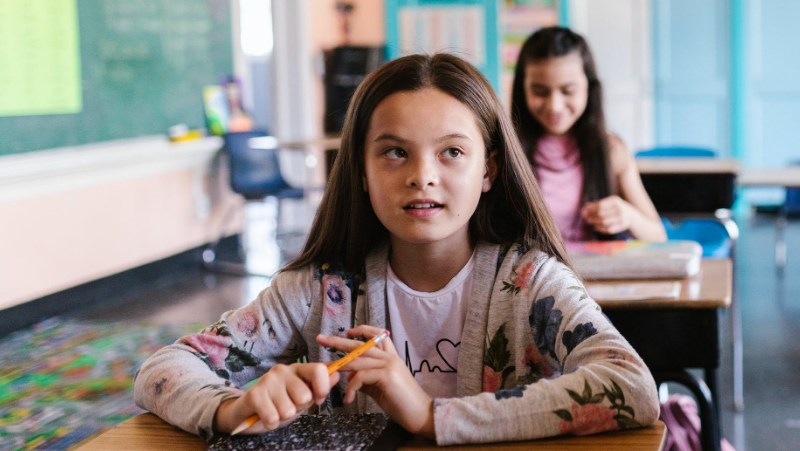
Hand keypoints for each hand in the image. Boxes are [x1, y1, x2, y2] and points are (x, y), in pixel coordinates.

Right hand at [213, 363, 340, 433]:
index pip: (319, 370)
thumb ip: (320, 386)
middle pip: (305, 396)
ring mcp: (268, 380)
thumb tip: (337, 374)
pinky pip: (273, 418)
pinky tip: (265, 416)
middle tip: (287, 406)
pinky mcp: (254, 394)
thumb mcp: (303, 396)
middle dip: (298, 408)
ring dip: (283, 417)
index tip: (318, 399)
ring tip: (275, 410)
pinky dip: (271, 423)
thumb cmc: (279, 403)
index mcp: (298, 368)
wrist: (247, 412)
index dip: (323, 388)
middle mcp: (283, 370)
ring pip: (289, 410)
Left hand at [316, 325, 434, 438]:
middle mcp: (390, 357)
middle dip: (338, 341)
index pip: (377, 335)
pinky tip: (348, 399)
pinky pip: (361, 377)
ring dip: (339, 367)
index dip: (362, 330)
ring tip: (326, 375)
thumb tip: (349, 376)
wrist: (420, 414)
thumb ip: (366, 379)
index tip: (347, 331)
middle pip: (361, 344)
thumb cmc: (401, 402)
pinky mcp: (386, 375)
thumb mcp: (380, 387)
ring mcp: (389, 365)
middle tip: (321, 339)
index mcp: (391, 357)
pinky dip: (350, 388)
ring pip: (358, 360)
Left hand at [581, 195, 634, 234]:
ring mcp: (622, 217)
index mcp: (615, 201)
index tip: (583, 212)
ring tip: (590, 222)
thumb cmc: (614, 208)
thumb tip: (584, 207)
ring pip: (604, 222)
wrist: (631, 215)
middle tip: (586, 218)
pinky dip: (600, 229)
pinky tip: (595, 227)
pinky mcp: (623, 226)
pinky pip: (609, 229)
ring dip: (595, 223)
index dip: (590, 209)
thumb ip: (596, 204)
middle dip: (592, 216)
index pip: (600, 205)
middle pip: (601, 214)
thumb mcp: (608, 203)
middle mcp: (620, 208)